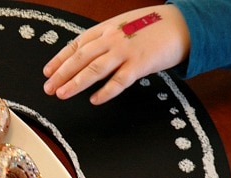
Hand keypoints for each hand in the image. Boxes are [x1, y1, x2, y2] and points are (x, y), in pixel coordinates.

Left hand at [43, 5, 189, 103]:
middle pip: (80, 58)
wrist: (183, 23)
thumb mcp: (123, 27)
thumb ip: (105, 40)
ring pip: (94, 69)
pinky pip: (119, 80)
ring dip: (76, 82)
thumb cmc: (152, 27)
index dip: (59, 59)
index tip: (47, 72)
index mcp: (106, 29)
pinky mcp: (140, 64)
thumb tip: (86, 58)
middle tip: (48, 88)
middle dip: (61, 74)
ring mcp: (125, 51)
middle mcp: (112, 39)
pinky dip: (105, 91)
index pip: (76, 45)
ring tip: (62, 94)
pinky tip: (95, 100)